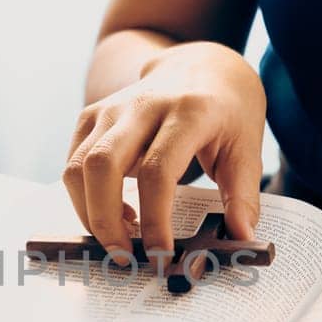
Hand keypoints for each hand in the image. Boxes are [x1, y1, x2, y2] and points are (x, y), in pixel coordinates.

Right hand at [62, 41, 265, 265]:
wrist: (202, 65)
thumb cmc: (227, 112)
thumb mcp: (248, 148)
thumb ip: (243, 195)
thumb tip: (239, 238)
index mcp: (188, 112)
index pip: (158, 171)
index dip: (155, 219)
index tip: (161, 254)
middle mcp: (143, 105)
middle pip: (102, 165)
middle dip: (105, 220)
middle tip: (124, 256)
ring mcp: (112, 108)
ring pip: (78, 166)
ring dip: (90, 212)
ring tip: (121, 236)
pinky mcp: (93, 115)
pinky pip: (73, 162)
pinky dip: (84, 197)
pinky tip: (116, 212)